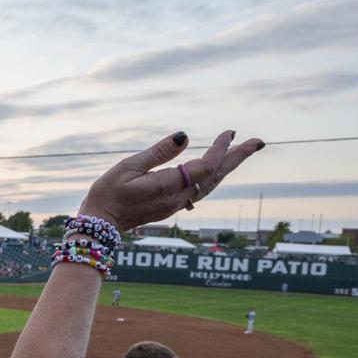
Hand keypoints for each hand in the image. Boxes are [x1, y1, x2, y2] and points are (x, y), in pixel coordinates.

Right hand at [79, 130, 264, 230]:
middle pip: (215, 177)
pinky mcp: (170, 207)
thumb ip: (158, 153)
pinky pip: (199, 191)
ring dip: (226, 168)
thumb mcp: (128, 167)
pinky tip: (214, 171)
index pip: (205, 166)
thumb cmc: (108, 193)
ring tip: (241, 152)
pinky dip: (211, 177)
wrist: (100, 225)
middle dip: (237, 158)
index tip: (230, 132)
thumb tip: (184, 137)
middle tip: (257, 142)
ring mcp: (175, 205)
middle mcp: (177, 198)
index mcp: (168, 186)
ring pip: (209, 185)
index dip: (220, 149)